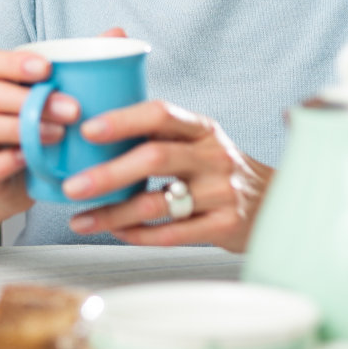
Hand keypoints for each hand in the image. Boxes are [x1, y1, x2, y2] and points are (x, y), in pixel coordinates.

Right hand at [0, 28, 128, 223]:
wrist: (16, 184)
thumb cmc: (40, 131)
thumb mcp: (56, 99)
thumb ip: (81, 67)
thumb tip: (116, 33)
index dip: (13, 63)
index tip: (48, 68)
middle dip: (31, 100)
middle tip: (74, 110)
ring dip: (17, 129)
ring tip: (58, 136)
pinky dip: (0, 164)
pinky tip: (27, 160)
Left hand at [59, 100, 272, 252]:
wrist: (276, 203)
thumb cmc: (218, 168)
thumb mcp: (197, 141)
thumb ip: (157, 133)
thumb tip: (88, 129)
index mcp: (202, 128)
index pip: (161, 113)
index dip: (123, 120)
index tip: (87, 130)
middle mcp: (214, 156)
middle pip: (154, 159)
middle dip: (108, 174)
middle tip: (72, 186)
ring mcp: (222, 193)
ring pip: (157, 203)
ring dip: (113, 213)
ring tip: (79, 219)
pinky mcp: (225, 227)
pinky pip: (171, 234)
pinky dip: (137, 235)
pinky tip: (114, 232)